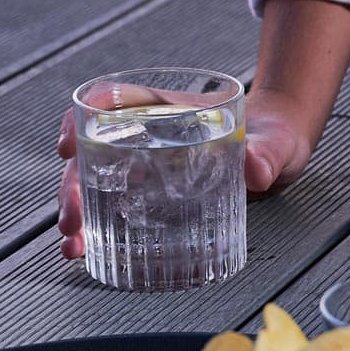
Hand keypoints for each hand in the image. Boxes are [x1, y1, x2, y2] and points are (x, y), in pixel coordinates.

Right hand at [54, 85, 323, 258]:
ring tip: (73, 246)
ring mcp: (148, 163)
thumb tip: (258, 169)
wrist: (280, 152)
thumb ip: (267, 152)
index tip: (69, 145)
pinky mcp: (154, 192)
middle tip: (72, 220)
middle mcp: (149, 133)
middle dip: (74, 184)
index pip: (115, 100)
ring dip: (78, 210)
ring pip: (96, 179)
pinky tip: (87, 250)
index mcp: (170, 109)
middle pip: (95, 149)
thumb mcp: (275, 142)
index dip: (84, 118)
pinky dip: (96, 226)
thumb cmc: (273, 137)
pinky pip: (114, 204)